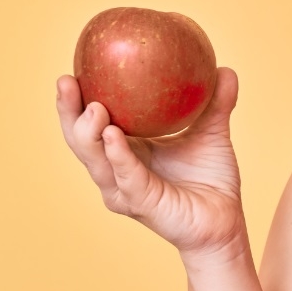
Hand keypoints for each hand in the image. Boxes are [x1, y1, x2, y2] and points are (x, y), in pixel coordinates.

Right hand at [56, 67, 248, 258]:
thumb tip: (224, 69)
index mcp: (127, 151)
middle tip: (66, 81)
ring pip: (96, 161)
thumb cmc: (211, 180)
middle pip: (81, 141)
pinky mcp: (142, 204)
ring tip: (92, 106)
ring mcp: (126, 190)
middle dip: (69, 112)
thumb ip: (216, 103)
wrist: (225, 221)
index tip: (73, 69)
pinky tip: (113, 134)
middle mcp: (117, 172)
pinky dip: (118, 155)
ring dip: (89, 133)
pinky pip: (127, 177)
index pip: (92, 123)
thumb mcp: (213, 133)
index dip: (78, 99)